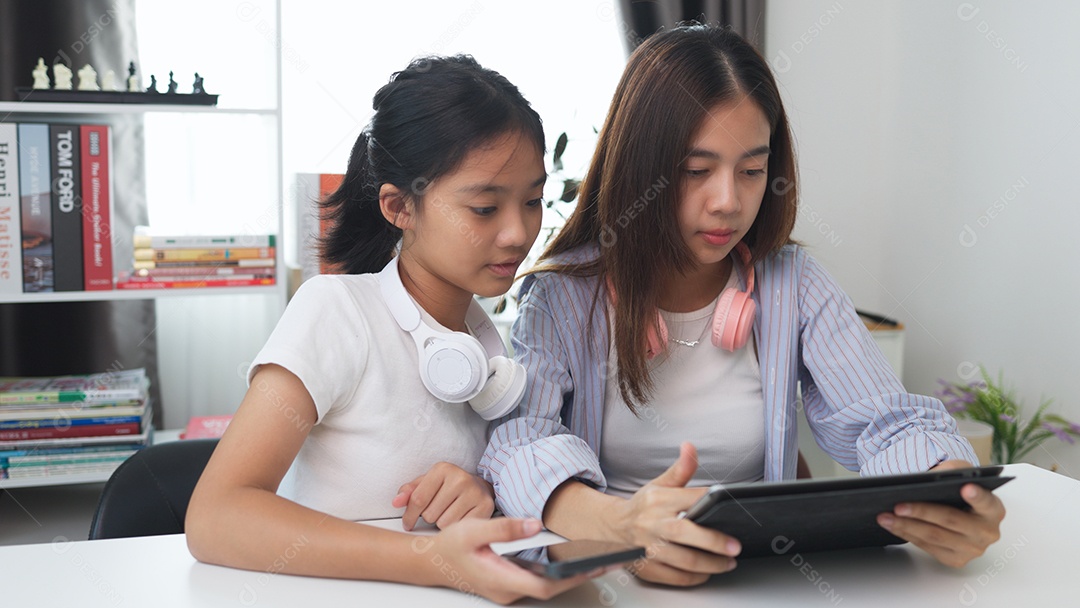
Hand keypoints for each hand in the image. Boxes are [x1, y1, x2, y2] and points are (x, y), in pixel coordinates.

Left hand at [393, 462, 494, 529]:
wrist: (478, 488)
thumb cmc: (447, 487)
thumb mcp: (426, 484)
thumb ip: (409, 492)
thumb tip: (396, 502)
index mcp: (442, 469)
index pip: (418, 499)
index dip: (409, 516)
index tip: (407, 523)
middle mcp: (460, 478)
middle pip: (430, 514)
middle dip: (429, 517)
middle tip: (438, 510)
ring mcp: (474, 492)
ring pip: (444, 524)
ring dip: (442, 524)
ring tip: (448, 513)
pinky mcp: (485, 507)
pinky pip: (460, 529)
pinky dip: (456, 528)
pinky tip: (458, 518)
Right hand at [425, 518, 606, 604]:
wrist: (431, 562)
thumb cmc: (451, 546)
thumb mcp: (474, 530)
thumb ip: (505, 528)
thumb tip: (535, 525)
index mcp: (501, 579)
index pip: (545, 584)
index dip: (572, 576)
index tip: (594, 565)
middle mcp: (508, 590)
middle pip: (551, 588)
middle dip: (580, 575)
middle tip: (609, 561)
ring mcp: (509, 590)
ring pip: (547, 586)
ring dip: (571, 574)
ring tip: (598, 558)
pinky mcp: (510, 584)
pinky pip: (540, 581)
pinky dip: (558, 572)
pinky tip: (572, 559)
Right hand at [613, 442, 740, 585]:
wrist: (613, 529)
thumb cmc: (643, 507)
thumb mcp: (660, 485)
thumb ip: (681, 469)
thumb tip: (690, 447)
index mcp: (659, 500)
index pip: (691, 499)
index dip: (713, 503)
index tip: (732, 509)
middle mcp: (653, 523)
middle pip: (686, 533)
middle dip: (714, 541)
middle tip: (735, 546)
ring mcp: (649, 548)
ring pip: (685, 560)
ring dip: (712, 564)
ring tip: (728, 562)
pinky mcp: (648, 568)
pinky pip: (677, 577)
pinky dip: (696, 577)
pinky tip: (707, 571)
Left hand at [876, 460, 1005, 566]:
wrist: (960, 511)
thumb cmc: (960, 490)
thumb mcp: (960, 474)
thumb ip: (951, 471)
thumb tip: (929, 478)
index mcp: (993, 509)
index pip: (986, 502)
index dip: (976, 496)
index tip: (966, 487)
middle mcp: (987, 532)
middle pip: (950, 520)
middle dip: (921, 511)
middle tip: (899, 505)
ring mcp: (972, 549)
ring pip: (934, 536)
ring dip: (906, 525)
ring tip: (885, 516)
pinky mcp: (955, 559)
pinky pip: (927, 546)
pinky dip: (907, 534)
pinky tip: (892, 525)